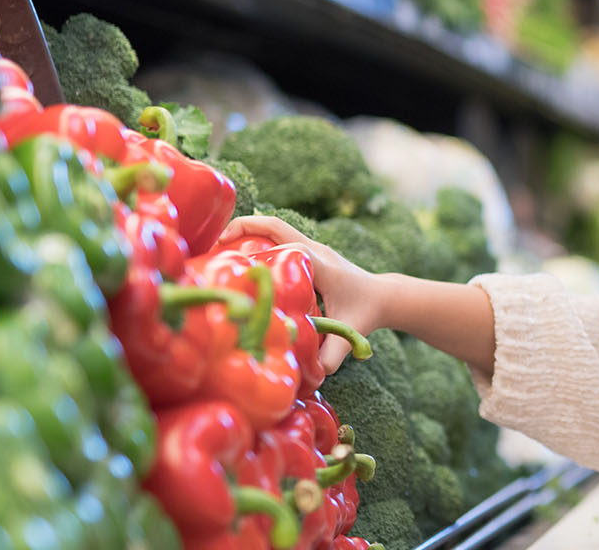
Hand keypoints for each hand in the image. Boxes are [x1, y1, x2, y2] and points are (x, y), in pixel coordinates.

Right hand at [220, 215, 386, 371]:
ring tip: (217, 250)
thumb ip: (332, 354)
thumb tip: (309, 373)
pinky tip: (237, 258)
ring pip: (274, 227)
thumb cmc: (367, 312)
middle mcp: (315, 249)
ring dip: (246, 231)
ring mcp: (311, 247)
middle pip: (275, 225)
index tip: (233, 264)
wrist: (384, 296)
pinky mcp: (306, 251)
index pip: (289, 249)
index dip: (261, 252)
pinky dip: (255, 240)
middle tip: (214, 246)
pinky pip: (277, 237)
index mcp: (322, 265)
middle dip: (243, 228)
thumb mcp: (351, 333)